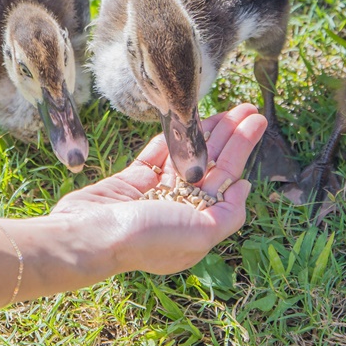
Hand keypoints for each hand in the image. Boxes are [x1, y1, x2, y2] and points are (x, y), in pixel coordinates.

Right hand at [52, 103, 266, 274]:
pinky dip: (169, 139)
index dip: (242, 148)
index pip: (227, 179)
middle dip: (230, 136)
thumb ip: (229, 214)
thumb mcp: (201, 234)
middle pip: (211, 165)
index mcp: (198, 224)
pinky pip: (154, 156)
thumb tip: (244, 187)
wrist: (89, 236)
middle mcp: (179, 210)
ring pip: (186, 157)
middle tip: (247, 107)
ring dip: (204, 133)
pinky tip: (184, 121)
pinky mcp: (130, 182)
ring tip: (222, 108)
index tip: (255, 121)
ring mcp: (154, 195)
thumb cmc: (147, 238)